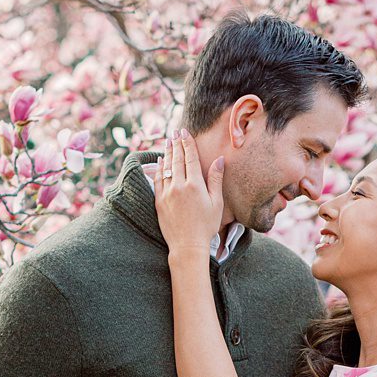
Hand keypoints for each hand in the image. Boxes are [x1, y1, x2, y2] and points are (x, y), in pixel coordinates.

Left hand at [153, 133, 224, 255]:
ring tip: (168, 141)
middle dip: (176, 144)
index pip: (191, 158)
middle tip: (175, 132)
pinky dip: (159, 168)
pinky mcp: (159, 200)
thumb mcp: (217, 203)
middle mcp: (179, 186)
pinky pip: (157, 179)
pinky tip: (161, 161)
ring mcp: (167, 193)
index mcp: (195, 185)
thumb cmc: (206, 226)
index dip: (188, 144)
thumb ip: (216, 179)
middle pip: (177, 159)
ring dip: (168, 152)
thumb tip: (219, 160)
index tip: (185, 132)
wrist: (187, 245)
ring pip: (166, 167)